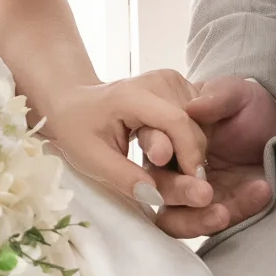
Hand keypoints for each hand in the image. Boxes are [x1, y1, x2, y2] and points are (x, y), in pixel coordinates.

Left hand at [40, 71, 213, 214]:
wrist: (75, 102)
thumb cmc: (79, 130)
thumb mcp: (91, 159)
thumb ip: (124, 177)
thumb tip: (155, 195)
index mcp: (133, 94)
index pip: (176, 123)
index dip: (189, 156)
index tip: (193, 187)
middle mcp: (158, 80)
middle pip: (192, 125)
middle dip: (192, 159)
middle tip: (181, 189)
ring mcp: (171, 79)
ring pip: (199, 123)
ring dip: (191, 152)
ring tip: (169, 171)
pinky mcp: (179, 85)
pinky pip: (197, 119)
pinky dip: (190, 141)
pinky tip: (172, 155)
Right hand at [149, 75, 275, 239]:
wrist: (275, 132)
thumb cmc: (246, 108)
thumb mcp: (237, 94)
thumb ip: (219, 96)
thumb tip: (194, 107)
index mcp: (168, 135)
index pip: (150, 142)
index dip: (154, 147)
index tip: (166, 153)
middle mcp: (172, 167)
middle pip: (157, 187)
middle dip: (177, 192)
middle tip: (203, 192)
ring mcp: (190, 194)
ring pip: (174, 220)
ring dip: (195, 220)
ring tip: (223, 212)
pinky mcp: (215, 211)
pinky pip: (216, 224)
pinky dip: (238, 211)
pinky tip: (260, 190)